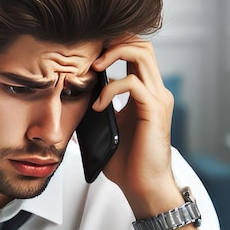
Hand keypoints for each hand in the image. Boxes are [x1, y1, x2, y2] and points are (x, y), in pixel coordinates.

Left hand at [92, 39, 182, 217]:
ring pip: (141, 54)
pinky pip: (132, 84)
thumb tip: (72, 101)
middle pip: (141, 44)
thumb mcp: (107, 130)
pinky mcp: (153, 111)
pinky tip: (98, 106)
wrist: (143, 187)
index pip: (134, 53)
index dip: (112, 45)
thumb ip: (98, 111)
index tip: (86, 54)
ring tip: (93, 69)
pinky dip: (110, 90)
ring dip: (113, 54)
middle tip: (89, 55)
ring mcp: (157, 99)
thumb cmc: (127, 164)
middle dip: (113, 41)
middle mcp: (155, 91)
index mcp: (145, 93)